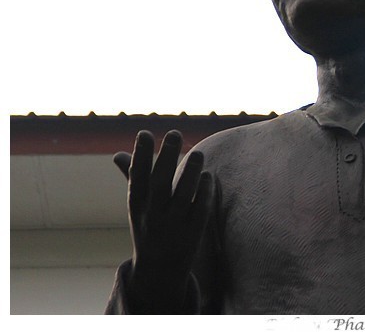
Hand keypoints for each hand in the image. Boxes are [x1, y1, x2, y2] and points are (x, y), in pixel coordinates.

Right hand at [113, 130, 212, 311]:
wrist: (159, 269)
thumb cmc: (149, 226)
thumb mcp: (138, 206)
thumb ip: (133, 178)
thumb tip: (117, 154)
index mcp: (137, 206)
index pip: (136, 178)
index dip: (140, 156)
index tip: (145, 133)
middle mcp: (153, 216)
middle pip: (160, 184)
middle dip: (167, 157)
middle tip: (175, 133)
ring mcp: (173, 226)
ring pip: (184, 196)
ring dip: (191, 172)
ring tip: (198, 152)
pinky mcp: (193, 234)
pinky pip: (201, 209)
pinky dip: (205, 191)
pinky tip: (209, 176)